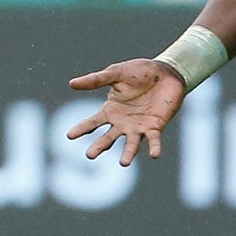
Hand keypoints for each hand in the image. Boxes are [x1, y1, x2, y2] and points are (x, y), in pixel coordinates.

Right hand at [64, 58, 185, 165]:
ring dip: (128, 154)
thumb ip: (95, 80)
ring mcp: (139, 127)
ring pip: (131, 144)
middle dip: (99, 146)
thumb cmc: (139, 71)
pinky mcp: (156, 127)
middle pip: (108, 138)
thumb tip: (71, 83)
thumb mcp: (115, 73)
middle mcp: (122, 123)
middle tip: (90, 155)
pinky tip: (154, 155)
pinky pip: (154, 140)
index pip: (92, 122)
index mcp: (110, 111)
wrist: (166, 72)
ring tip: (124, 163)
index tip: (69, 136)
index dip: (81, 128)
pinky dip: (154, 147)